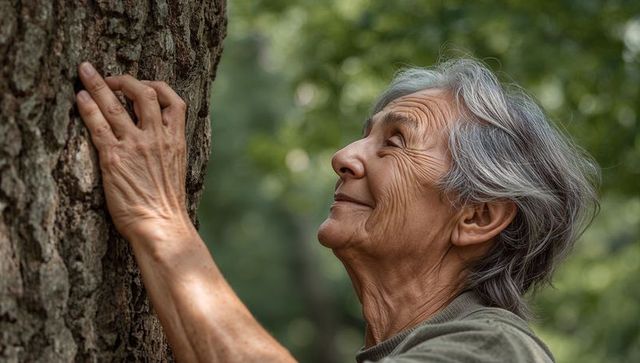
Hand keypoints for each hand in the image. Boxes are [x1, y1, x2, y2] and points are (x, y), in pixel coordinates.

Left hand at [76, 62, 192, 244]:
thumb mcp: (177, 170)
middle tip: (110, 78)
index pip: (175, 102)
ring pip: (117, 105)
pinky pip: (98, 125)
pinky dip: (87, 108)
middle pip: (144, 94)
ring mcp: (136, 145)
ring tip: (85, 72)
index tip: (145, 85)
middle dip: (125, 80)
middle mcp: (157, 138)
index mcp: (176, 141)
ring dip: (99, 84)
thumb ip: (167, 151)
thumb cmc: (167, 206)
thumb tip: (157, 144)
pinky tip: (80, 98)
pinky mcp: (114, 158)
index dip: (158, 87)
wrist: (161, 225)